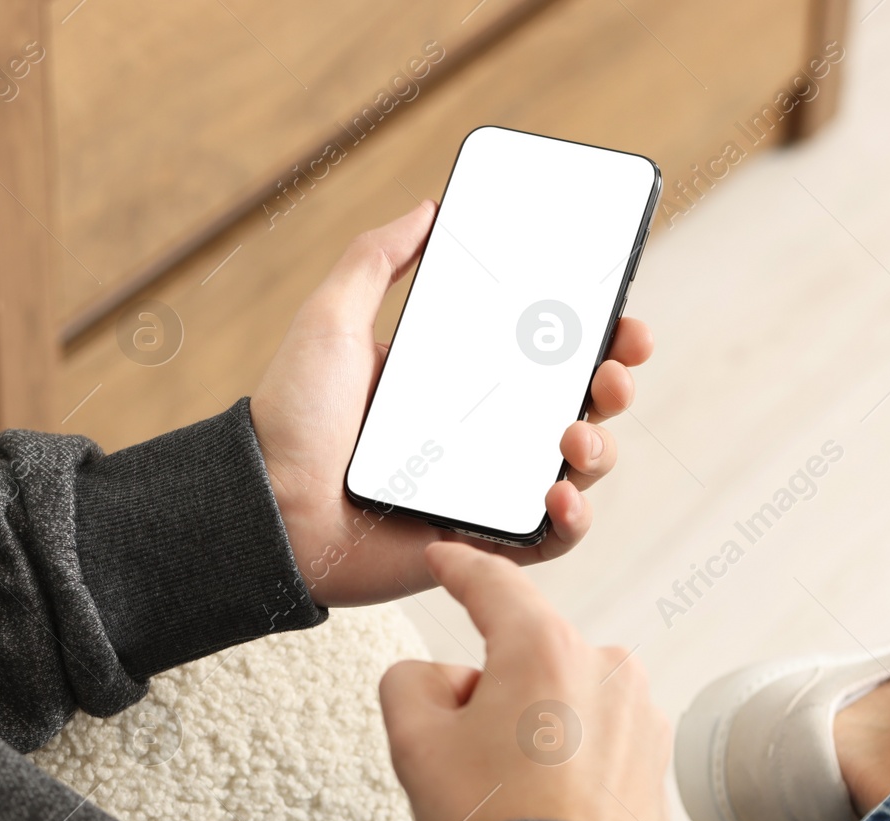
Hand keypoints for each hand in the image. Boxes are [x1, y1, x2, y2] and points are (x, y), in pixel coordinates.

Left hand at [250, 202, 653, 607]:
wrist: (266, 505)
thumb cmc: (292, 417)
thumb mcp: (331, 321)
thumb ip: (375, 259)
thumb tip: (427, 209)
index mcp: (462, 378)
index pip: (549, 351)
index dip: (598, 335)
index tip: (622, 316)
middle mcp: (486, 432)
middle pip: (581, 405)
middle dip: (616, 382)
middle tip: (615, 368)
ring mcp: (489, 488)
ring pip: (579, 469)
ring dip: (600, 449)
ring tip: (575, 435)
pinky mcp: (483, 543)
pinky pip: (551, 539)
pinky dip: (573, 521)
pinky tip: (560, 495)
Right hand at [378, 542, 672, 820]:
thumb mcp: (413, 742)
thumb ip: (410, 681)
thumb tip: (445, 680)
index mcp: (545, 647)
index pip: (493, 584)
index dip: (458, 566)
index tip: (443, 558)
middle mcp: (605, 668)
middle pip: (525, 651)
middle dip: (490, 685)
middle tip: (463, 752)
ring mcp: (639, 715)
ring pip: (561, 695)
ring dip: (530, 723)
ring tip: (510, 793)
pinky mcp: (655, 759)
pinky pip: (595, 736)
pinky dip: (566, 757)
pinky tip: (545, 807)